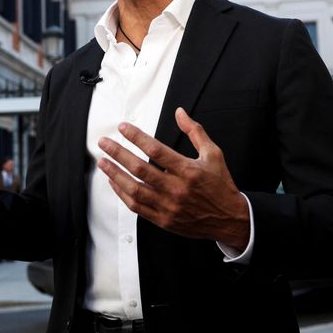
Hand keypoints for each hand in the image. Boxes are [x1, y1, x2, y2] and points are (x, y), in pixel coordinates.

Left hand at [97, 107, 249, 249]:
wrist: (229, 219)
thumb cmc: (220, 185)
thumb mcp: (213, 154)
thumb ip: (195, 132)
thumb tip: (180, 113)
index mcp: (188, 170)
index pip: (155, 150)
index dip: (136, 137)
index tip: (123, 128)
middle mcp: (176, 188)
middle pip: (139, 168)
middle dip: (118, 153)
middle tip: (104, 143)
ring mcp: (168, 206)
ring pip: (134, 189)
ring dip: (115, 174)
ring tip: (103, 161)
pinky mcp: (163, 220)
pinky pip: (137, 206)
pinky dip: (122, 193)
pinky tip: (114, 182)